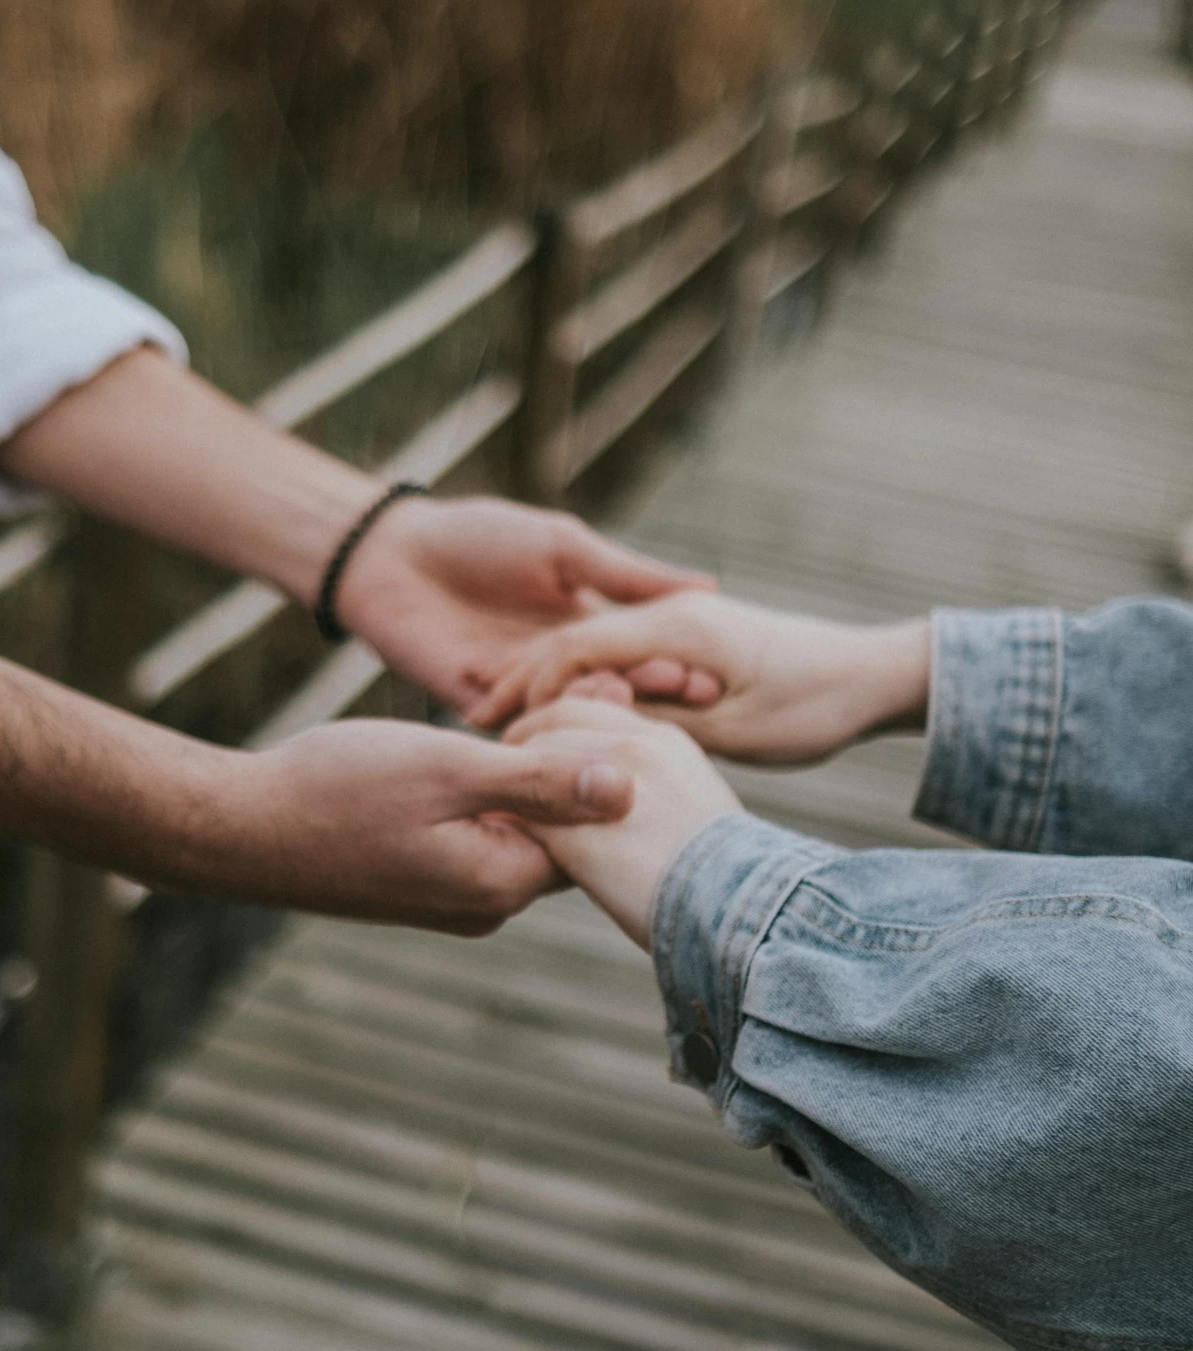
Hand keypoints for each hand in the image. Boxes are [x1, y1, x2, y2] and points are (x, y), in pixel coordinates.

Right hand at [190, 718, 635, 935]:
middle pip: (567, 827)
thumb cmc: (334, 790)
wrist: (238, 827)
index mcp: (501, 883)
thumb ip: (539, 782)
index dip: (611, 755)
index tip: (612, 691)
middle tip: (594, 686)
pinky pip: (484, 828)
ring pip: (525, 823)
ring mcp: (453, 893)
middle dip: (580, 758)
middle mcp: (486, 902)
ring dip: (536, 767)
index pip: (597, 827)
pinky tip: (486, 738)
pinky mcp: (424, 875)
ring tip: (540, 703)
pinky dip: (494, 786)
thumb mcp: (447, 770)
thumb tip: (631, 790)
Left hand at [334, 493, 716, 714]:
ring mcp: (520, 693)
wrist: (393, 553)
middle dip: (651, 697)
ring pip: (571, 715)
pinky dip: (544, 727)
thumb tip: (707, 588)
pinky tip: (569, 725)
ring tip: (632, 706)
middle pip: (615, 693)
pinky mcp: (475, 709)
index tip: (712, 676)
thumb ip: (624, 576)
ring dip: (602, 711)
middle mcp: (561, 669)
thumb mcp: (563, 548)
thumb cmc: (479, 536)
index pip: (643, 658)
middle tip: (689, 702)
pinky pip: (517, 730)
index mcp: (589, 629)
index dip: (675, 668)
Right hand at [474, 592, 930, 766]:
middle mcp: (673, 613)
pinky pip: (622, 656)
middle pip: (573, 643)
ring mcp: (682, 620)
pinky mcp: (693, 636)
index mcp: (677, 628)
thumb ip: (659, 726)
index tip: (490, 733)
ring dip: (549, 685)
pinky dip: (586, 683)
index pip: (574, 651)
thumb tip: (593, 737)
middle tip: (475, 730)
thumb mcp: (734, 731)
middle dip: (521, 684)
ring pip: (593, 648)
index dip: (526, 691)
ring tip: (505, 728)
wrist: (876, 673)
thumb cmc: (816, 704)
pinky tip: (565, 719)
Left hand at [503, 699, 738, 947]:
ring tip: (499, 810)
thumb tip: (625, 802)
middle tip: (505, 777)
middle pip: (552, 723)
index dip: (554, 726)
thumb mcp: (699, 812)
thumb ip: (656, 790)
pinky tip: (504, 840)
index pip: (587, 706)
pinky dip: (508, 823)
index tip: (538, 751)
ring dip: (510, 784)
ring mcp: (604, 785)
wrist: (738, 910)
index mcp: (663, 740)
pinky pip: (523, 812)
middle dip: (522, 745)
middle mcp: (634, 749)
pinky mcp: (577, 830)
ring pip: (531, 760)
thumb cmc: (727, 879)